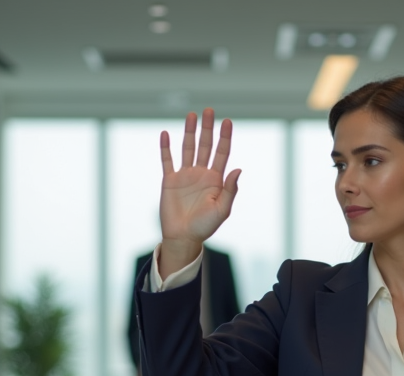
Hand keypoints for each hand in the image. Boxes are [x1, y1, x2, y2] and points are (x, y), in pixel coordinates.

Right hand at [158, 108, 239, 274]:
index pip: (222, 153)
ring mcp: (185, 176)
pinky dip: (166, 148)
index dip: (225, 137)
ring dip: (189, 132)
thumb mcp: (222, 210)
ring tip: (191, 115)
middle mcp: (201, 174)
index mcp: (216, 180)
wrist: (183, 237)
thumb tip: (237, 170)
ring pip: (188, 148)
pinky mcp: (169, 181)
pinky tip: (165, 134)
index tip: (227, 121)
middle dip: (207, 128)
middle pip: (205, 145)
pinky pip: (167, 161)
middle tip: (209, 110)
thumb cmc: (205, 226)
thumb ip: (230, 190)